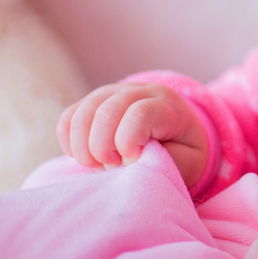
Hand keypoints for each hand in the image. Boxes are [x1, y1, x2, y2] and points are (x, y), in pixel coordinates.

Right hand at [57, 82, 209, 189]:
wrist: (177, 135)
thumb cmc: (183, 152)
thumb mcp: (188, 161)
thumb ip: (165, 159)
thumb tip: (129, 158)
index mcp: (167, 105)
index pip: (139, 113)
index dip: (129, 141)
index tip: (133, 160)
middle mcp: (139, 91)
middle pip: (107, 111)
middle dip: (102, 148)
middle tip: (113, 167)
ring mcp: (113, 93)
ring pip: (83, 112)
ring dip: (84, 147)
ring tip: (99, 165)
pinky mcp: (93, 102)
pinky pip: (69, 117)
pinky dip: (70, 141)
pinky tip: (85, 157)